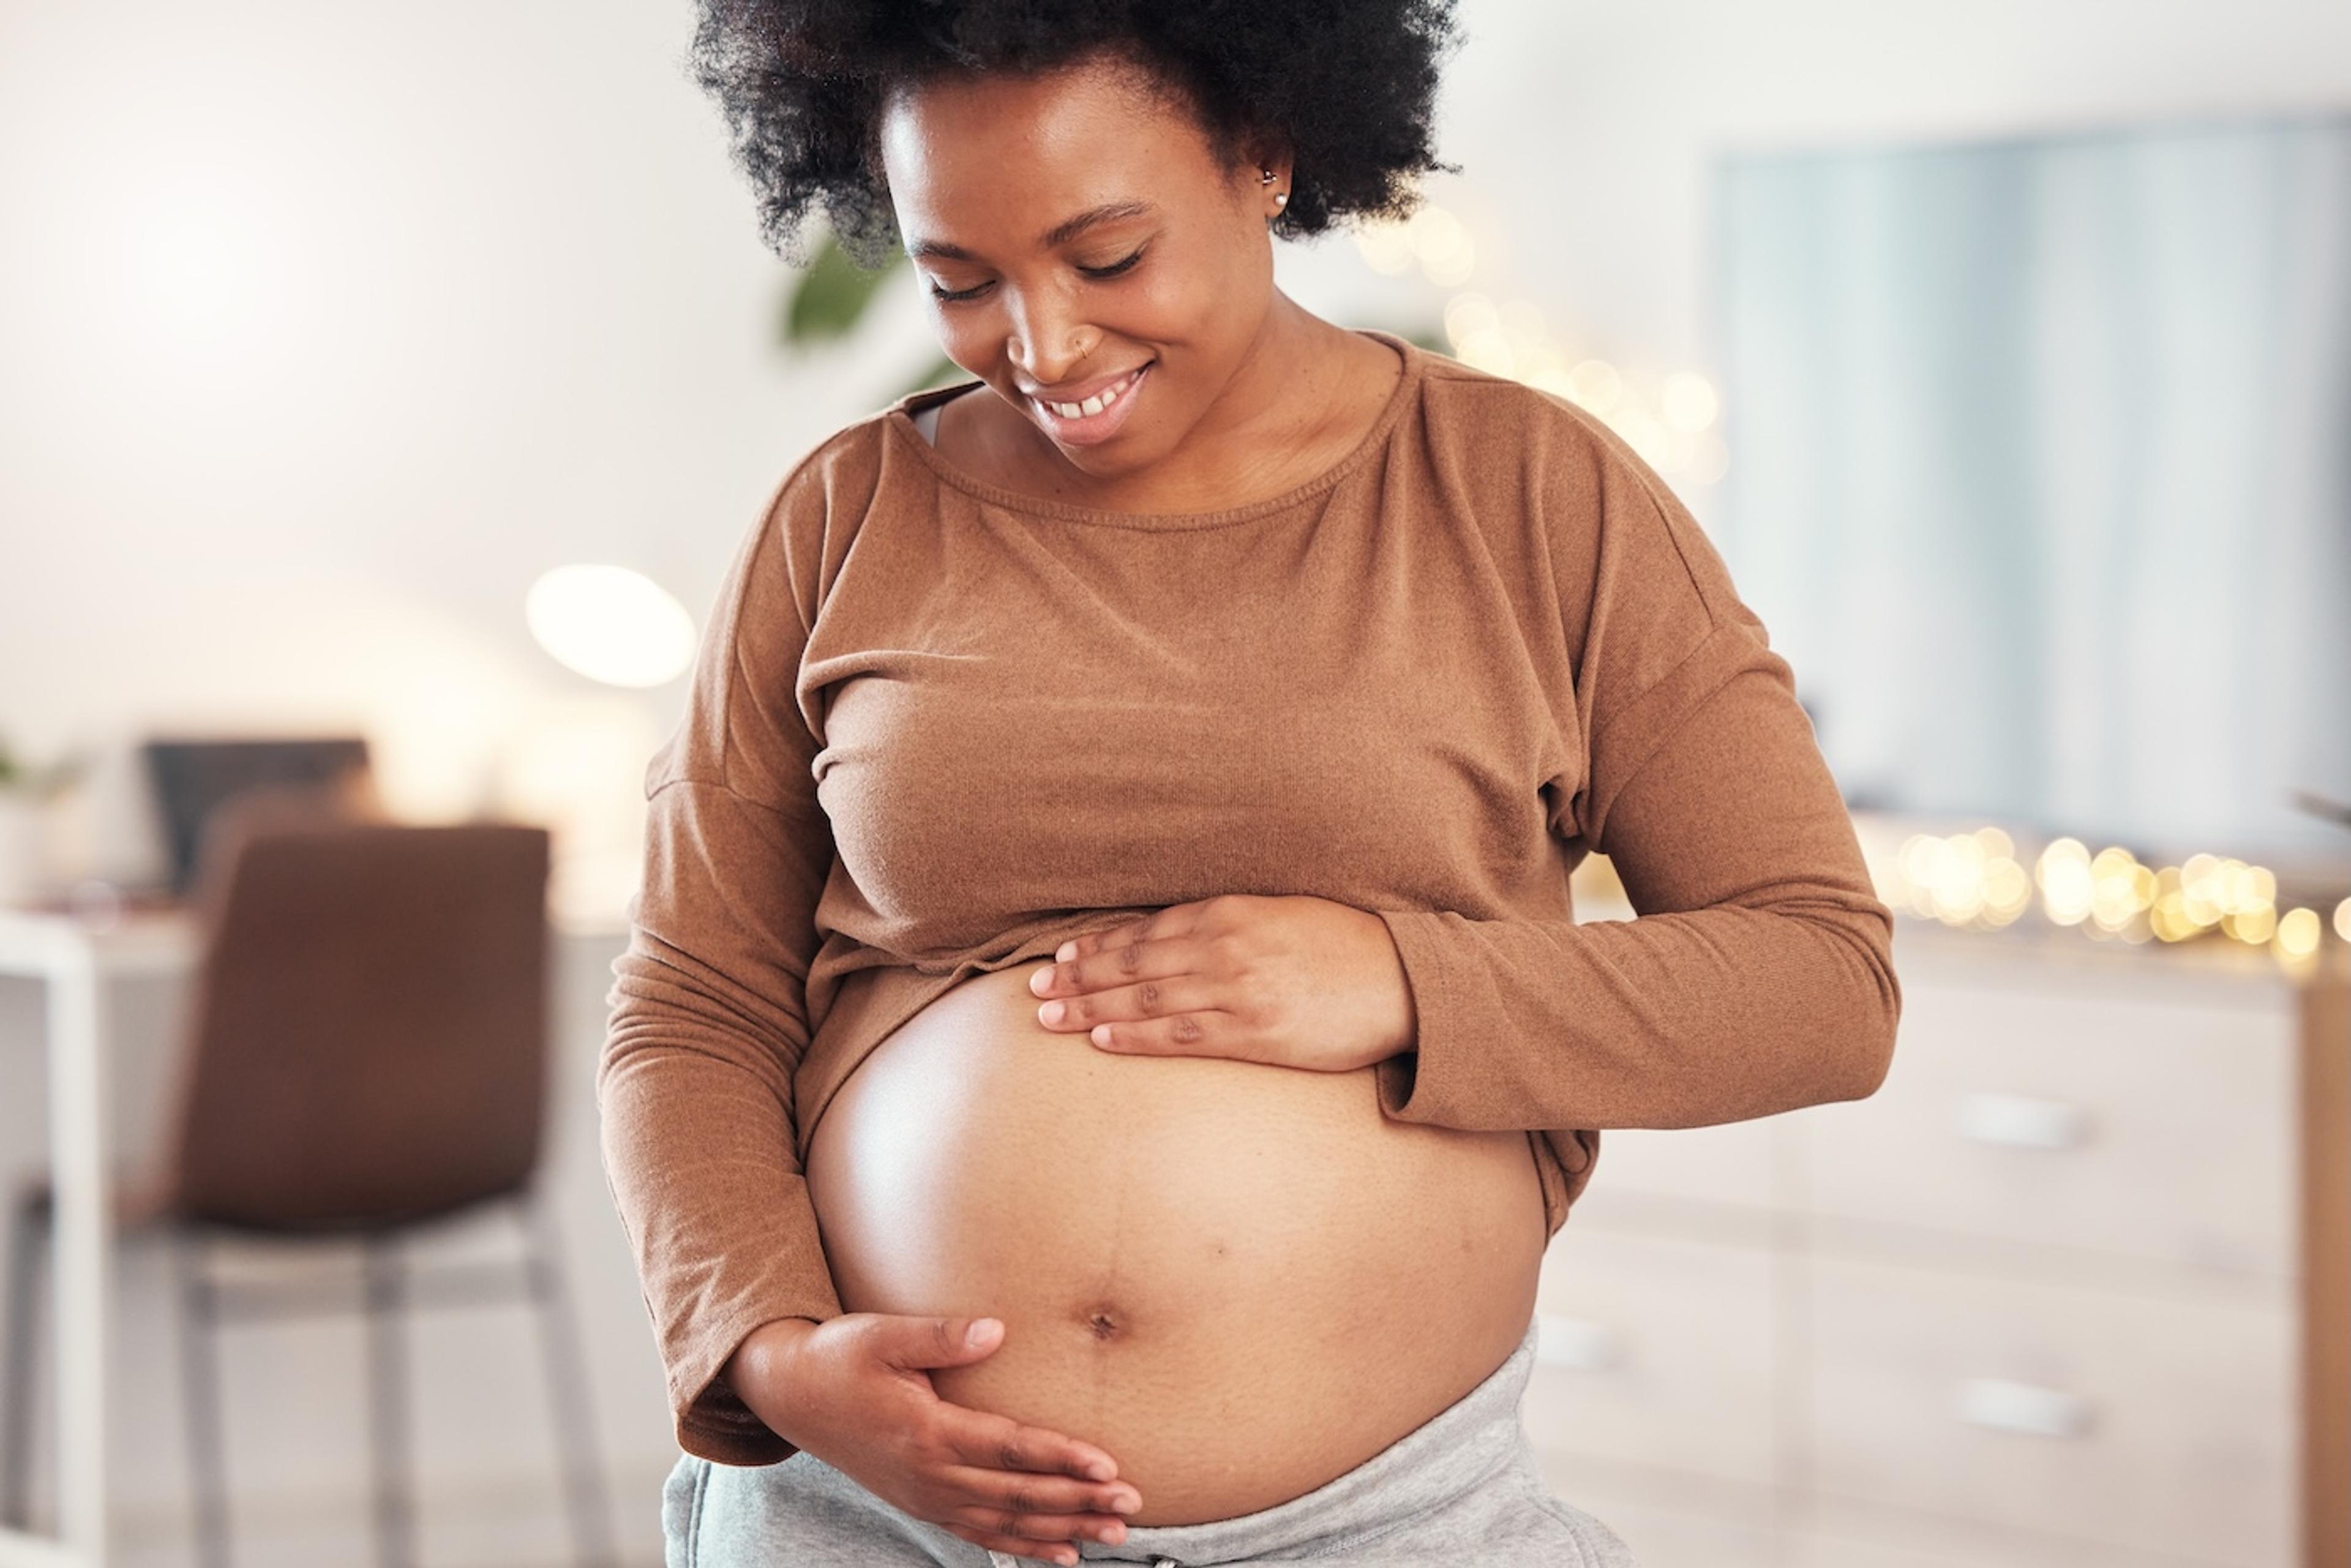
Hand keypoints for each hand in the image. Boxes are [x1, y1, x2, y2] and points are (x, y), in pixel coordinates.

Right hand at [725, 1313, 1140, 1566]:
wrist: (793, 1395)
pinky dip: (1025, 1546)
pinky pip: (983, 1534)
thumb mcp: (884, 1335)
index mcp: (927, 1432)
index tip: (1107, 1465)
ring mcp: (927, 1496)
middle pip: (1018, 1495)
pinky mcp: (924, 1503)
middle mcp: (930, 1475)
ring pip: (1008, 1522)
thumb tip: (997, 1331)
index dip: (1061, 1458)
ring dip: (1064, 1529)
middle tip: (1131, 1504)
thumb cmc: (841, 1358)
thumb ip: (941, 1336)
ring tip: (1113, 1533)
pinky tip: (1063, 1553)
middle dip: (1079, 1501)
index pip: (1009, 1450)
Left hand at [1026, 893, 1414, 1071]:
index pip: (1148, 929)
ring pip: (1145, 999)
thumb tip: (1178, 935)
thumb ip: (1230, 922)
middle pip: (1134, 963)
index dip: (1099, 944)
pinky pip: (1179, 1036)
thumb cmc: (1346, 946)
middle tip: (1033, 989)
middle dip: (1078, 976)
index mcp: (1233, 912)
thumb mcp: (1284, 914)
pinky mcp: (1253, 1034)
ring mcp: (1237, 991)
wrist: (1405, 983)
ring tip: (1049, 1018)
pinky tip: (1101, 1039)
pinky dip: (1134, 1036)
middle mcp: (1226, 947)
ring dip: (1090, 1008)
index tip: (1060, 956)